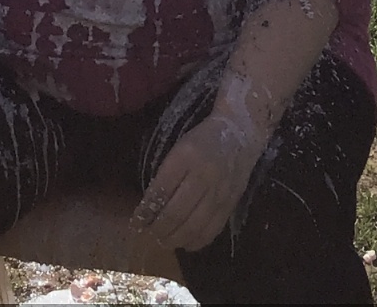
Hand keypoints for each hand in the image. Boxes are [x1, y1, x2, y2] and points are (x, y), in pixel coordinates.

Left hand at [132, 109, 266, 252]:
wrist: (240, 133)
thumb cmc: (203, 141)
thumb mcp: (180, 149)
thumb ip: (166, 176)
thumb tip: (149, 208)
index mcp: (186, 156)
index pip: (161, 190)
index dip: (145, 211)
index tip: (136, 222)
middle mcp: (203, 175)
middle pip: (176, 212)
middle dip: (158, 229)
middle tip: (148, 234)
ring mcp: (219, 192)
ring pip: (192, 226)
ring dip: (174, 239)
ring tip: (163, 241)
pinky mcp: (230, 204)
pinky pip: (211, 231)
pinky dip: (195, 242)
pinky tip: (185, 242)